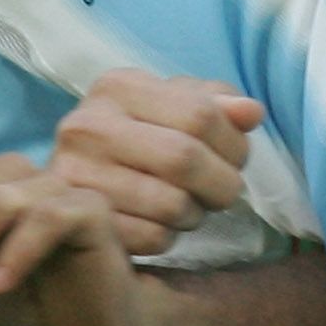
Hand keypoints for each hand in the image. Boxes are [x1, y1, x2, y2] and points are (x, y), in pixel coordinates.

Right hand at [48, 71, 265, 255]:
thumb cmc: (140, 140)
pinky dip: (170, 237)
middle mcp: (87, 125)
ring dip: (196, 213)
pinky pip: (152, 238)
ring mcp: (75, 175)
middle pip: (185, 158)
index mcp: (118, 86)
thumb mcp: (174, 109)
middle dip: (221, 183)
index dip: (234, 143)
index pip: (200, 114)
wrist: (75, 187)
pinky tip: (161, 224)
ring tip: (189, 206)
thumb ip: (217, 106)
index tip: (236, 157)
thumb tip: (251, 113)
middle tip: (223, 191)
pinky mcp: (78, 222)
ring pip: (172, 204)